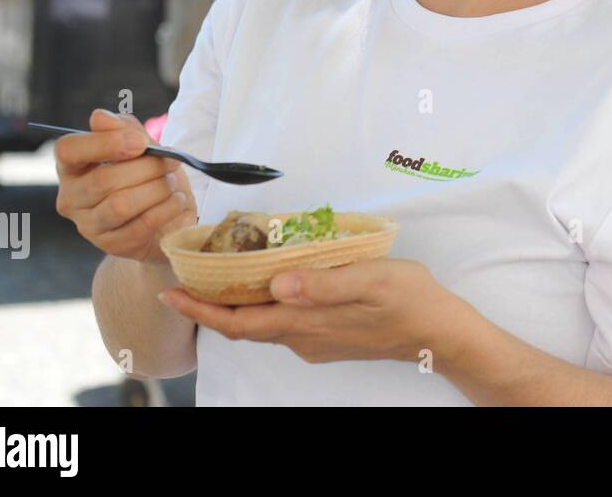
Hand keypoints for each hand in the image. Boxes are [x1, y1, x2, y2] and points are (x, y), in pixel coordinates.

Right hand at [54, 109, 196, 264]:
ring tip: (172, 182)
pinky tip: (177, 200)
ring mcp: (89, 225)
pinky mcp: (112, 245)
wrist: (165, 219)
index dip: (104, 143)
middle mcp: (71, 198)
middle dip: (147, 168)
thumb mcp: (141, 146)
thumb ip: (124, 128)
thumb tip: (99, 118)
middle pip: (103, 179)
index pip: (68, 149)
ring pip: (121, 204)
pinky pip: (141, 225)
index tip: (140, 143)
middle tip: (171, 162)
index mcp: (72, 167)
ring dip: (157, 189)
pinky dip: (166, 209)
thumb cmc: (148, 176)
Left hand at [159, 258, 470, 365]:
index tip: (171, 292)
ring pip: (264, 323)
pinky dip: (266, 303)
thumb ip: (323, 283)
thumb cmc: (409, 300)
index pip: (238, 323)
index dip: (200, 310)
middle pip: (244, 325)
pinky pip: (285, 322)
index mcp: (305, 321)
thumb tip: (278, 282)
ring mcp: (316, 340)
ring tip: (224, 271)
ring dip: (238, 303)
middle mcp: (303, 337)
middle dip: (211, 304)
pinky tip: (274, 280)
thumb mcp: (370, 281)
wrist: (440, 332)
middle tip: (189, 274)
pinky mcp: (330, 337)